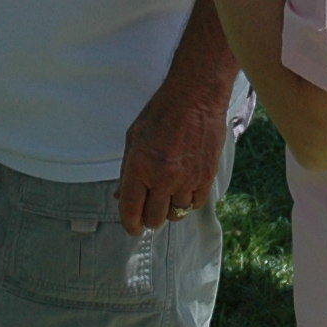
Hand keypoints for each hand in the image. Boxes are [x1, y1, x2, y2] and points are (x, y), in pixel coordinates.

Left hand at [116, 82, 226, 233]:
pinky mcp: (206, 176)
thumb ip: (126, 171)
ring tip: (167, 196)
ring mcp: (187, 179)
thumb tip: (119, 195)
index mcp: (140, 167)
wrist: (195, 98)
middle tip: (149, 210)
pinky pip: (195, 204)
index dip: (130, 224)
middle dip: (148, 219)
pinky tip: (183, 191)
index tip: (133, 227)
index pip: (131, 210)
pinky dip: (187, 202)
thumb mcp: (133, 139)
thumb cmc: (161, 114)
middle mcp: (163, 178)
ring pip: (176, 213)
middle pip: (154, 218)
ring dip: (169, 209)